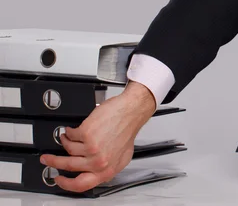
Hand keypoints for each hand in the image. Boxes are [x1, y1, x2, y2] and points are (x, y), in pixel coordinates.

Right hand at [40, 81, 155, 191]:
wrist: (131, 111)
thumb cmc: (127, 129)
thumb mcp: (122, 156)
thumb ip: (107, 167)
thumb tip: (94, 173)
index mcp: (107, 170)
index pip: (81, 185)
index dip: (65, 184)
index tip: (58, 179)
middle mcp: (99, 162)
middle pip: (68, 167)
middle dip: (53, 162)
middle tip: (47, 159)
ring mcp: (92, 149)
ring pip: (68, 149)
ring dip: (65, 142)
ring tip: (68, 137)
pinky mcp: (87, 134)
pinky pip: (70, 136)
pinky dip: (69, 132)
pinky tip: (74, 129)